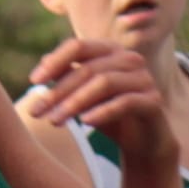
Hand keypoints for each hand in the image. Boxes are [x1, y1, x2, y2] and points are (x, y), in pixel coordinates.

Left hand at [23, 36, 176, 163]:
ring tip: (54, 121)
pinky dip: (102, 112)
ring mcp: (144, 78)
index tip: (34, 82)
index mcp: (111, 51)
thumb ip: (69, 76)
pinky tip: (85, 123)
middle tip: (36, 111)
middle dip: (59, 91)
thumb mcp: (84, 95)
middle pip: (87, 68)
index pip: (78, 46)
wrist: (144, 141)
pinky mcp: (154, 100)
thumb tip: (45, 60)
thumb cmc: (110, 114)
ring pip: (104, 83)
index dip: (54, 62)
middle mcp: (130, 59)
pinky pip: (125, 102)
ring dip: (75, 102)